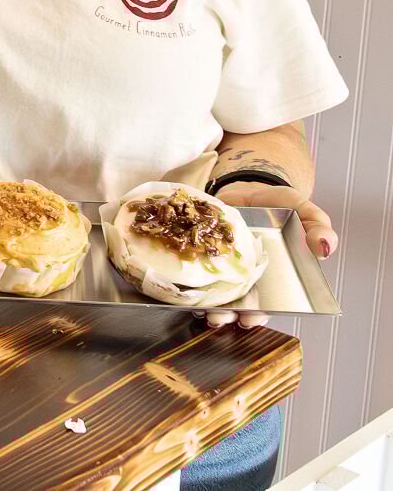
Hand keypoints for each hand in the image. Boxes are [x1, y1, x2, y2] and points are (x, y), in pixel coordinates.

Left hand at [196, 185, 336, 329]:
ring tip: (201, 309)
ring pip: (213, 291)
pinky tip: (182, 285)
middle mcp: (246, 275)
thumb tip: (324, 248)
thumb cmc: (280, 205)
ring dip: (205, 302)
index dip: (258, 313)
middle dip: (228, 314)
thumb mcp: (305, 211)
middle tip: (220, 318)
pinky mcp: (201, 250)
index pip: (268, 302)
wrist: (248, 187)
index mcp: (273, 274)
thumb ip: (318, 228)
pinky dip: (187, 277)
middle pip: (236, 302)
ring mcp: (222, 264)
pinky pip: (193, 267)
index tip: (249, 319)